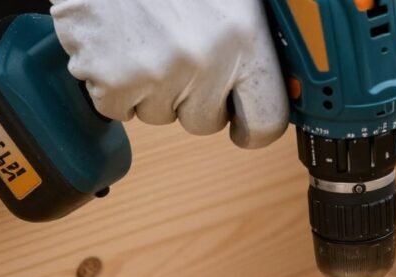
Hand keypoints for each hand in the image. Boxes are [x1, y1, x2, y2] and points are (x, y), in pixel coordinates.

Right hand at [49, 0, 287, 147]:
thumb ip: (254, 29)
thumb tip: (283, 68)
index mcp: (244, 35)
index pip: (267, 119)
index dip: (254, 127)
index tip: (244, 124)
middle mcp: (204, 60)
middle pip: (206, 122)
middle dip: (195, 98)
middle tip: (180, 52)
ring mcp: (156, 73)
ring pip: (161, 115)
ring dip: (154, 88)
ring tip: (146, 37)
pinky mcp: (112, 80)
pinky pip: (119, 109)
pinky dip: (115, 85)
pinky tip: (117, 44)